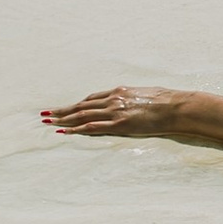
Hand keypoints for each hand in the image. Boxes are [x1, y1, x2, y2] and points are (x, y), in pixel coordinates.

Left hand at [41, 86, 184, 138]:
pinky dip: (77, 129)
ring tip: (49, 123)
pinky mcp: (120, 124)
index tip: (62, 108)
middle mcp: (114, 99)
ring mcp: (116, 111)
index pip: (90, 99)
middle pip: (81, 106)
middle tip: (45, 114)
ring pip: (82, 115)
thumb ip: (133, 99)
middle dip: (62, 111)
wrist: (177, 106)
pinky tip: (65, 132)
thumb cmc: (167, 101)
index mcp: (119, 91)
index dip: (74, 104)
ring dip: (64, 119)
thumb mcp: (145, 95)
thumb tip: (131, 102)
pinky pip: (93, 127)